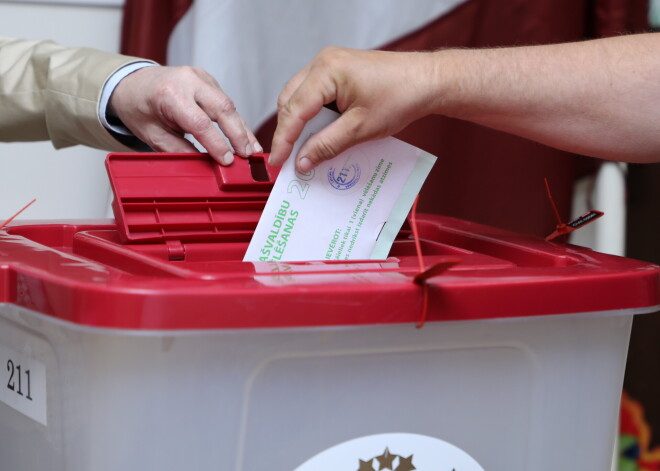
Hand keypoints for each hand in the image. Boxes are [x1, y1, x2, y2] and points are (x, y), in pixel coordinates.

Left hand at [109, 65, 261, 164]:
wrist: (133, 84)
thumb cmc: (140, 108)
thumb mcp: (153, 135)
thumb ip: (179, 150)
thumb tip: (205, 165)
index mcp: (169, 93)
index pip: (200, 122)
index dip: (217, 144)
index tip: (227, 161)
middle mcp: (187, 80)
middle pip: (222, 108)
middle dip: (238, 134)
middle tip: (247, 156)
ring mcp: (200, 77)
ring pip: (229, 104)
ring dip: (242, 129)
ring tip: (252, 149)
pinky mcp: (208, 80)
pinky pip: (226, 101)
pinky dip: (236, 120)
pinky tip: (245, 136)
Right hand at [270, 47, 437, 171]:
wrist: (426, 81)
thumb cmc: (400, 96)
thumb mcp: (360, 129)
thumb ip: (326, 145)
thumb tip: (302, 162)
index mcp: (326, 70)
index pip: (294, 109)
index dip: (284, 139)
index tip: (278, 162)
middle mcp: (323, 62)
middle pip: (290, 100)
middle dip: (289, 130)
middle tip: (290, 158)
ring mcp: (330, 64)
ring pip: (300, 98)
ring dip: (301, 123)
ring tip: (306, 149)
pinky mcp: (338, 71)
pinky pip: (314, 94)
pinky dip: (314, 115)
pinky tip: (320, 134)